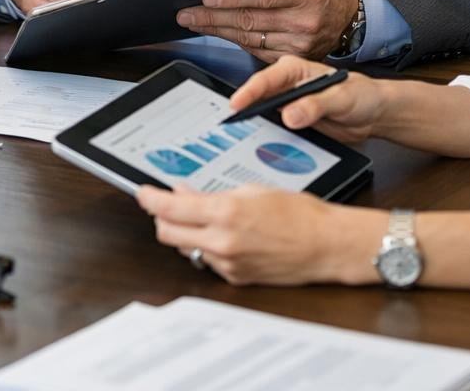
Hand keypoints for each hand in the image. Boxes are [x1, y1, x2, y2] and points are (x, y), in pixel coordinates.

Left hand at [136, 184, 381, 285]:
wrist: (327, 245)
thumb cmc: (300, 213)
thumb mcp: (253, 190)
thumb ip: (214, 194)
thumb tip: (185, 193)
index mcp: (225, 213)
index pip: (169, 208)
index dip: (149, 199)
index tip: (142, 192)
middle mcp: (222, 242)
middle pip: (167, 234)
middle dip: (161, 218)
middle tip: (165, 205)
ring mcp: (227, 264)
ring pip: (186, 249)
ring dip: (186, 233)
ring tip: (202, 218)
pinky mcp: (236, 278)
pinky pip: (208, 261)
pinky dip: (207, 247)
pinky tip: (223, 236)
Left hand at [175, 0, 357, 60]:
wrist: (350, 14)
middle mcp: (305, 20)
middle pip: (250, 19)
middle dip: (213, 16)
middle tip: (186, 12)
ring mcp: (300, 43)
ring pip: (249, 38)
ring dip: (216, 30)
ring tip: (193, 21)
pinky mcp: (294, 57)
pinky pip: (256, 51)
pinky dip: (233, 41)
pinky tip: (216, 33)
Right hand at [227, 56, 388, 143]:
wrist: (373, 115)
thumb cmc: (362, 96)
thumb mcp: (342, 98)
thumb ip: (316, 105)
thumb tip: (289, 115)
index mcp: (295, 69)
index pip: (266, 79)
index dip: (249, 92)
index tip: (237, 105)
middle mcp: (286, 85)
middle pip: (258, 97)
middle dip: (244, 111)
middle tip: (229, 126)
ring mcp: (286, 104)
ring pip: (262, 114)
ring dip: (252, 125)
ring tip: (237, 138)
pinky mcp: (289, 121)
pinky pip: (272, 128)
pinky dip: (265, 135)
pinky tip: (258, 145)